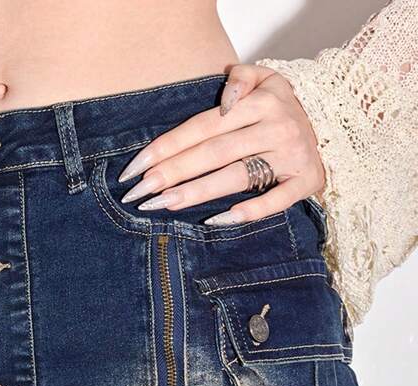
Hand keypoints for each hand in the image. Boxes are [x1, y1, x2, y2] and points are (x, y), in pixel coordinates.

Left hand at [118, 64, 325, 224]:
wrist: (334, 130)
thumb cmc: (282, 110)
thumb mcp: (267, 79)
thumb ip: (241, 78)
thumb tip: (225, 89)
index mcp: (261, 101)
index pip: (203, 126)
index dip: (167, 146)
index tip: (136, 168)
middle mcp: (276, 126)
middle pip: (213, 153)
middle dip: (172, 173)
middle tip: (139, 193)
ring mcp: (291, 156)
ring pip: (235, 177)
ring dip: (195, 193)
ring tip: (162, 205)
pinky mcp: (304, 181)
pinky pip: (271, 202)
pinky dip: (243, 213)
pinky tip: (212, 221)